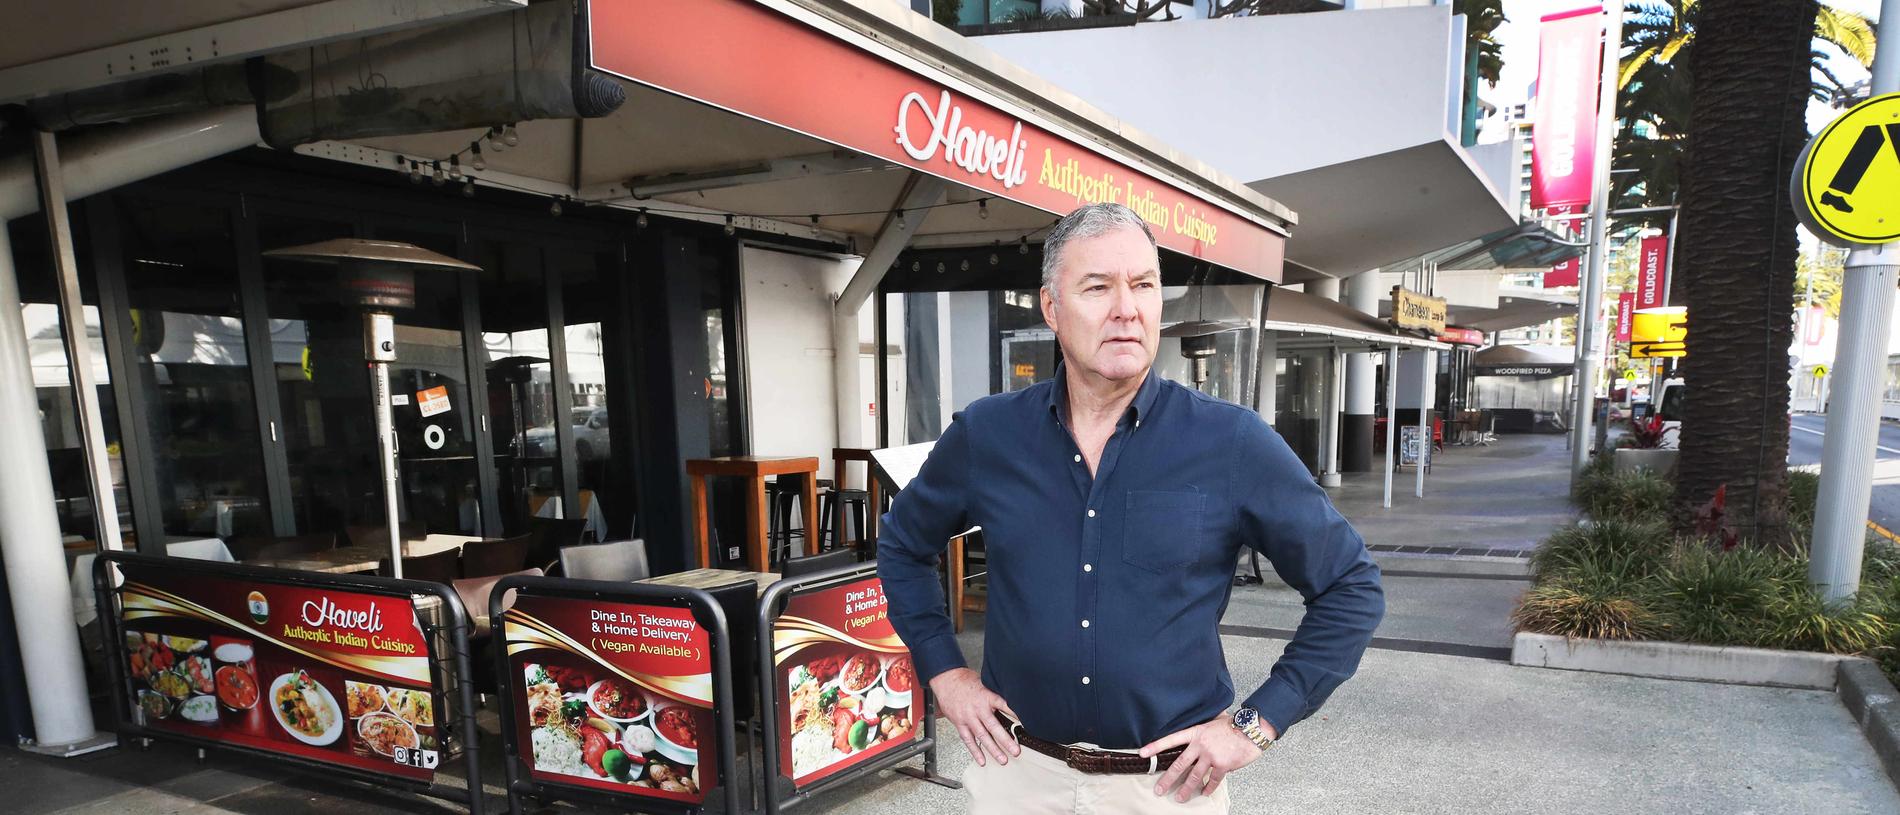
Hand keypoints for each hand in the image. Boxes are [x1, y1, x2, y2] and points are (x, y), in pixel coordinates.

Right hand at [928, 667, 1019, 766]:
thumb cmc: (966, 681)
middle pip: (993, 727)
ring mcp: (968, 718)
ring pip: (982, 736)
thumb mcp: (985, 683)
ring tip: (1003, 759)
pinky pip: (968, 739)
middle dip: (1006, 740)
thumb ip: (996, 694)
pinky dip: (975, 751)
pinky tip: (982, 760)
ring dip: (993, 749)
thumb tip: (1013, 701)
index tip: (1025, 724)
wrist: (947, 680)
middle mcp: (978, 709)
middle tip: (1015, 750)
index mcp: (986, 697)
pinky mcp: (960, 724)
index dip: (1014, 714)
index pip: (1004, 705)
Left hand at [1139, 714, 1272, 801]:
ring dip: (1186, 789)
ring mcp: (1211, 755)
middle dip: (1168, 779)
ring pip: (1194, 776)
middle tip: (1159, 789)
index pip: (1171, 740)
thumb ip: (1202, 731)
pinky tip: (1204, 793)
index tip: (1143, 753)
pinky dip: (1208, 788)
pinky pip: (1212, 780)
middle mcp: (1200, 745)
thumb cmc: (1233, 725)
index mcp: (1195, 733)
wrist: (1251, 729)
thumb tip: (1196, 739)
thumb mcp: (1213, 722)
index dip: (1156, 746)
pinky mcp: (1222, 765)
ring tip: (1179, 798)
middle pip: (1179, 764)